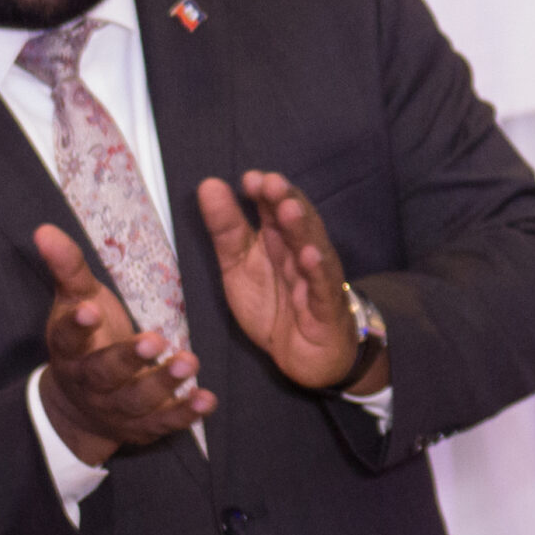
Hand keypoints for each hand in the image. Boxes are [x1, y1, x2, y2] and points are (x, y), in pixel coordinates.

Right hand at [33, 223, 213, 466]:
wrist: (78, 407)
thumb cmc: (87, 339)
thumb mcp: (77, 301)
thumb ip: (68, 267)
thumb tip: (44, 229)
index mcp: (70, 348)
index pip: (68, 338)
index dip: (76, 326)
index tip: (90, 311)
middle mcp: (90, 381)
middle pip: (105, 372)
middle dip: (128, 359)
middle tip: (155, 340)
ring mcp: (116, 407)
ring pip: (137, 400)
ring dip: (163, 384)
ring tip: (189, 362)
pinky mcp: (142, 427)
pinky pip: (163, 423)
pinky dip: (184, 414)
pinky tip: (206, 400)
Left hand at [201, 172, 379, 391]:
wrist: (305, 355)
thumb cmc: (275, 303)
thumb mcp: (238, 265)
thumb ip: (225, 228)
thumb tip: (209, 184)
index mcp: (279, 239)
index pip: (274, 207)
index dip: (264, 191)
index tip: (249, 179)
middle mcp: (300, 252)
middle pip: (296, 221)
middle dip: (285, 200)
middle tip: (270, 183)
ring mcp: (316, 277)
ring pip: (312, 247)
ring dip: (301, 228)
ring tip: (289, 209)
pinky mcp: (326, 306)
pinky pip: (322, 286)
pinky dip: (318, 271)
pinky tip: (310, 256)